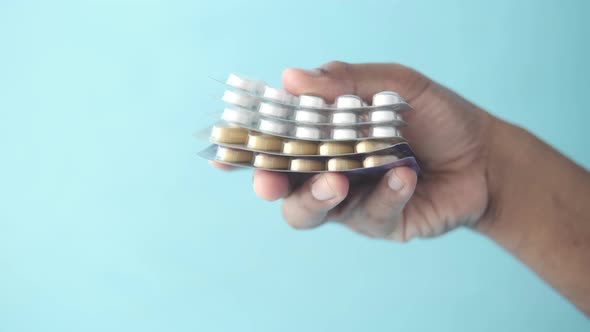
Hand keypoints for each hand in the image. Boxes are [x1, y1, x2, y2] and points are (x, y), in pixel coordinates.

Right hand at [215, 61, 495, 240]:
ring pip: (310, 212)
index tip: (223, 153)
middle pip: (282, 185)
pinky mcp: (379, 223)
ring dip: (315, 196)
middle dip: (269, 183)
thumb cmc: (436, 117)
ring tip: (335, 179)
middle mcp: (328, 169)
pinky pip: (370, 215)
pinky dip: (385, 194)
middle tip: (269, 179)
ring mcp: (350, 201)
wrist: (484, 156)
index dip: (247, 149)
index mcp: (324, 136)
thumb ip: (347, 83)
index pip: (277, 142)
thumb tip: (291, 77)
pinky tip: (404, 176)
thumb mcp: (396, 86)